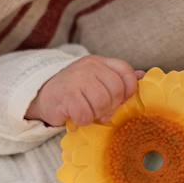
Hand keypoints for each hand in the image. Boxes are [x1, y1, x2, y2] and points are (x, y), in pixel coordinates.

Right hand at [25, 55, 144, 125]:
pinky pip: (85, 113)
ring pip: (102, 102)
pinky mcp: (65, 95)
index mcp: (99, 62)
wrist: (41, 95)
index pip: (125, 71)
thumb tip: (142, 75)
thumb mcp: (96, 80)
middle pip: (116, 89)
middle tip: (102, 112)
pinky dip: (83, 120)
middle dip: (112, 106)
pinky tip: (76, 116)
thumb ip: (118, 78)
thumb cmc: (75, 91)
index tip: (121, 101)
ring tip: (89, 113)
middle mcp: (88, 67)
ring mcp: (76, 79)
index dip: (129, 89)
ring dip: (97, 113)